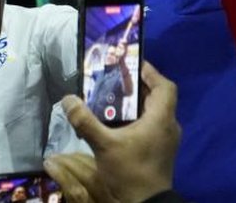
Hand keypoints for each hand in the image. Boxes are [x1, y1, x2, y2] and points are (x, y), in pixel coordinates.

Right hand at [48, 61, 180, 202]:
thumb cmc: (130, 171)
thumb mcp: (103, 145)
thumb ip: (85, 120)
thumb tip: (68, 99)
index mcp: (161, 119)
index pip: (164, 86)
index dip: (150, 71)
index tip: (131, 63)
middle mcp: (168, 126)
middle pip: (157, 96)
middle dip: (136, 85)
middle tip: (114, 78)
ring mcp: (165, 140)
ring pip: (153, 111)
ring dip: (134, 102)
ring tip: (110, 97)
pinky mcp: (159, 150)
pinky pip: (150, 124)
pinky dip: (135, 117)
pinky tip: (114, 122)